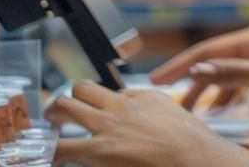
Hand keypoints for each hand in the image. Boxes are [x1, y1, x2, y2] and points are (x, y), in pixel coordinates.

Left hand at [47, 82, 248, 166]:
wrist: (200, 162)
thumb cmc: (194, 147)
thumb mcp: (175, 118)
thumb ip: (153, 112)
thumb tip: (143, 116)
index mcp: (143, 96)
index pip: (110, 92)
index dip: (100, 105)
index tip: (96, 114)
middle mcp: (121, 106)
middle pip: (81, 88)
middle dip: (68, 100)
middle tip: (60, 114)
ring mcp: (107, 128)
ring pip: (64, 107)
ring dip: (53, 116)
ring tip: (49, 128)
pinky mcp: (98, 152)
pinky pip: (63, 149)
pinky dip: (53, 154)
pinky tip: (51, 160)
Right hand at [150, 22, 248, 112]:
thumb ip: (235, 73)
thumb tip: (197, 68)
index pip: (209, 51)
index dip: (180, 66)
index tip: (155, 81)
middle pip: (218, 63)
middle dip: (195, 84)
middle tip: (174, 108)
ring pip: (234, 77)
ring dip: (215, 95)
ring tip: (199, 116)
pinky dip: (237, 100)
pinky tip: (231, 115)